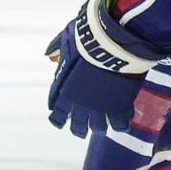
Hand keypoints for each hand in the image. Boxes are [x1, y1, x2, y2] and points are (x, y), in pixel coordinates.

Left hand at [45, 0, 164, 137]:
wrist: (111, 44)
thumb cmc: (86, 39)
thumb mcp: (67, 39)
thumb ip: (57, 48)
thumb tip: (48, 55)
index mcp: (65, 90)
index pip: (57, 111)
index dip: (58, 118)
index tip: (59, 121)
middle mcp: (80, 103)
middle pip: (77, 125)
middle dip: (77, 128)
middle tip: (80, 130)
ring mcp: (100, 107)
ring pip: (98, 127)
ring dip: (98, 128)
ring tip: (101, 129)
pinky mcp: (119, 106)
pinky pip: (120, 123)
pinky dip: (121, 124)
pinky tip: (122, 123)